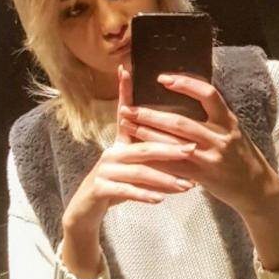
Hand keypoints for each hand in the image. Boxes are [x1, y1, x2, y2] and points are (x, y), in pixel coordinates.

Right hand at [62, 64, 197, 235]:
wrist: (86, 209)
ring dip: (164, 179)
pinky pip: (125, 191)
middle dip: (169, 148)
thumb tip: (183, 146)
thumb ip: (150, 154)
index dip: (124, 90)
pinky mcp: (100, 189)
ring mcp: (104, 171)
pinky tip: (160, 200)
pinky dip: (144, 195)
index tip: (127, 69)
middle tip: (192, 149)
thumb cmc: (116, 186)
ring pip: (137, 172)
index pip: (124, 112)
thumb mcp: (133, 166)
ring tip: (185, 185)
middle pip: (142, 146)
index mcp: (120, 143)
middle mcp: (111, 153)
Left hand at [118, 72, 277, 214]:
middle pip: (181, 122)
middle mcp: (220, 136)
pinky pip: (175, 167)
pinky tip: (140, 156)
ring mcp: (212, 157)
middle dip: (151, 114)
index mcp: (228, 120)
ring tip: (128, 127)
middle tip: (128, 108)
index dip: (185, 84)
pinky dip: (156, 161)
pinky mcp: (204, 176)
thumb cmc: (241, 156)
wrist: (257, 188)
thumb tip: (186, 98)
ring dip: (147, 135)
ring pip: (174, 144)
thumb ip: (213, 118)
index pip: (207, 94)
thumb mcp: (232, 132)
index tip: (162, 78)